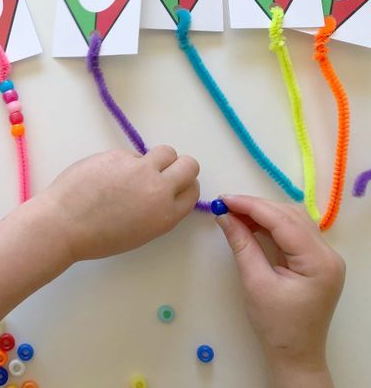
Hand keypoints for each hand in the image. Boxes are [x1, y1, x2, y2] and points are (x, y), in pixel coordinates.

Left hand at [42, 145, 199, 261]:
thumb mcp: (139, 232)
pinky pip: (131, 154)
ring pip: (165, 151)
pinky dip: (124, 162)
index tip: (173, 186)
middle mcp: (159, 188)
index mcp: (166, 214)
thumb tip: (160, 192)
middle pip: (189, 164)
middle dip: (179, 167)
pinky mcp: (118, 154)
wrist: (64, 224)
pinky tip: (105, 175)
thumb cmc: (97, 237)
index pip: (193, 190)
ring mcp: (139, 168)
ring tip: (135, 171)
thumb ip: (157, 211)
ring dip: (156, 159)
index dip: (184, 186)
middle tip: (162, 173)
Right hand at [216, 196, 344, 386]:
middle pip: (291, 216)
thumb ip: (242, 245)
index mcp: (318, 262)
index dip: (252, 206)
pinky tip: (250, 224)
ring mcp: (324, 257)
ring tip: (234, 213)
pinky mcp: (315, 261)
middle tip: (226, 205)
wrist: (295, 354)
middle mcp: (328, 254)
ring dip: (264, 214)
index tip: (225, 199)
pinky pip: (293, 233)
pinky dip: (271, 225)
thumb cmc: (276, 325)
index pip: (283, 221)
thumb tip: (225, 216)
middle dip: (257, 207)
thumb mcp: (255, 283)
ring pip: (293, 221)